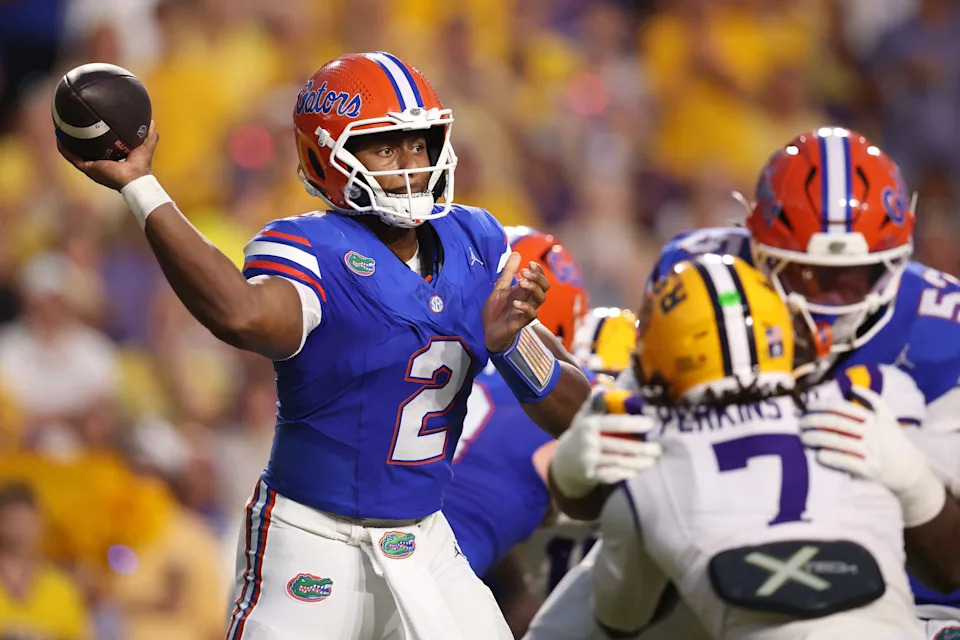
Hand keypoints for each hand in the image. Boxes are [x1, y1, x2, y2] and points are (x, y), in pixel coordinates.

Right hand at [57, 120, 158, 190]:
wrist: (136, 178)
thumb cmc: (141, 165)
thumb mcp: (145, 145)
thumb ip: (149, 134)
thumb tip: (150, 120)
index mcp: (110, 159)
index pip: (99, 146)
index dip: (94, 136)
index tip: (89, 124)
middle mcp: (98, 163)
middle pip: (84, 149)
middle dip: (77, 138)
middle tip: (71, 123)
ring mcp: (91, 166)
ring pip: (74, 152)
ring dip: (66, 141)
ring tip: (60, 128)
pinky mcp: (87, 167)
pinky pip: (71, 156)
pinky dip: (64, 148)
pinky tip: (59, 137)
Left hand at [482, 252, 549, 351]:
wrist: (488, 332)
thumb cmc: (496, 311)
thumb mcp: (500, 288)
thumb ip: (508, 272)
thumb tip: (517, 253)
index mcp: (524, 292)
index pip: (541, 280)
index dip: (539, 271)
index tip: (529, 263)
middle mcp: (528, 301)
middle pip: (545, 287)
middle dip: (537, 277)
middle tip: (523, 272)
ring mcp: (525, 312)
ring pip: (541, 299)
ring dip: (533, 288)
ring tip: (521, 282)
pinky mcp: (521, 323)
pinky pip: (532, 315)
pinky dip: (525, 307)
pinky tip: (515, 303)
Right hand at [550, 391, 662, 498]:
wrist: (563, 461)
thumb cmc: (580, 435)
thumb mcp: (583, 417)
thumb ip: (595, 402)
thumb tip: (605, 383)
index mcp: (589, 424)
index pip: (615, 423)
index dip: (634, 423)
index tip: (651, 424)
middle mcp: (588, 442)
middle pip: (620, 446)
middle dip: (642, 449)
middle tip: (659, 449)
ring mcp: (588, 460)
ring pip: (618, 462)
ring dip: (638, 463)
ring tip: (653, 460)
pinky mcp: (590, 475)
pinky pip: (611, 475)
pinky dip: (624, 474)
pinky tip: (636, 472)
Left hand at [800, 385, 945, 526]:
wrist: (910, 470)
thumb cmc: (893, 440)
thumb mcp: (888, 417)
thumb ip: (873, 400)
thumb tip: (853, 386)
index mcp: (873, 419)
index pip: (841, 407)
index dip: (822, 405)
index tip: (808, 407)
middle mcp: (871, 433)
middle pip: (835, 423)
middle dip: (813, 421)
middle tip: (801, 423)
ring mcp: (870, 452)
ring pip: (836, 441)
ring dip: (815, 438)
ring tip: (803, 438)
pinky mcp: (868, 469)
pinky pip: (844, 461)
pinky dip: (829, 457)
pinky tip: (818, 455)